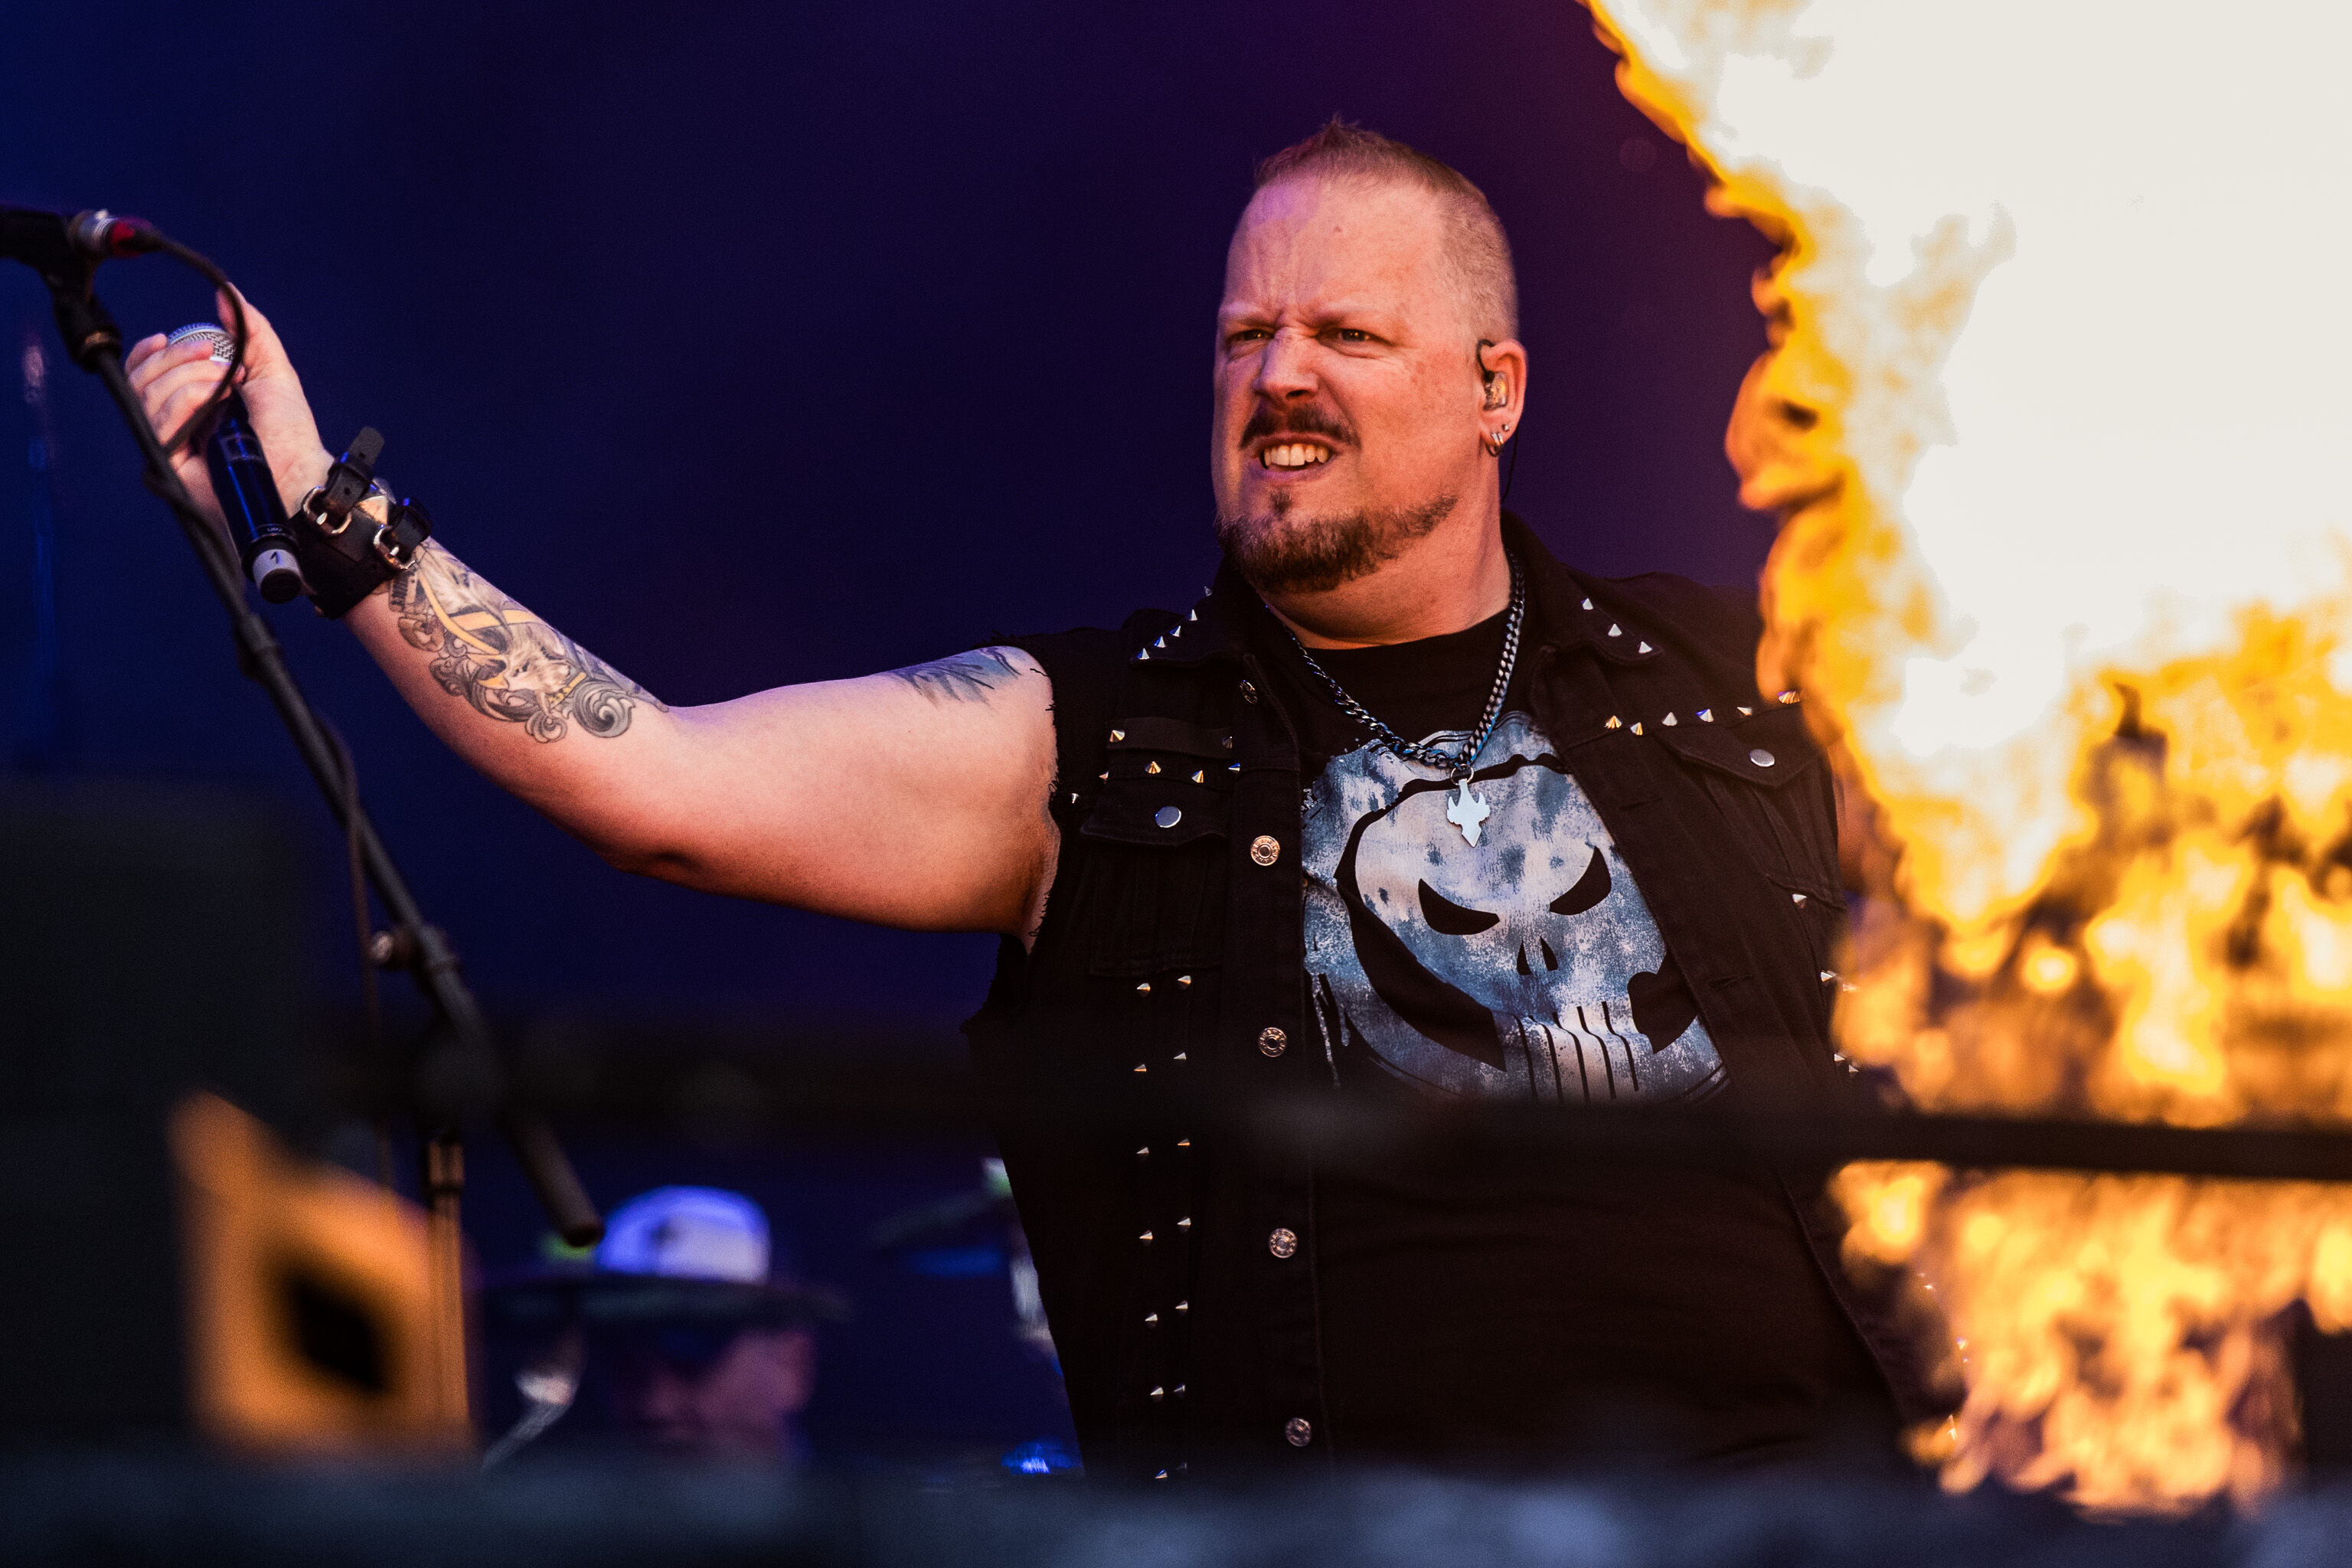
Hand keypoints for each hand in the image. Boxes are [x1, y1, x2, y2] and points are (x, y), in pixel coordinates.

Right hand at [124, 288, 333, 526]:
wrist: (300, 473)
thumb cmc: (290, 432)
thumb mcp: (273, 369)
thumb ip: (250, 331)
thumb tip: (227, 294)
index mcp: (193, 399)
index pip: (145, 372)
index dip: (148, 353)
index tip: (164, 338)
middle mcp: (177, 420)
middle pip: (141, 378)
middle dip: (176, 357)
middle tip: (215, 356)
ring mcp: (172, 442)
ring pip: (146, 395)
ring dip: (188, 378)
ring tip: (225, 385)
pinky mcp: (170, 464)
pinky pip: (157, 423)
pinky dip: (185, 403)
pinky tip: (215, 403)